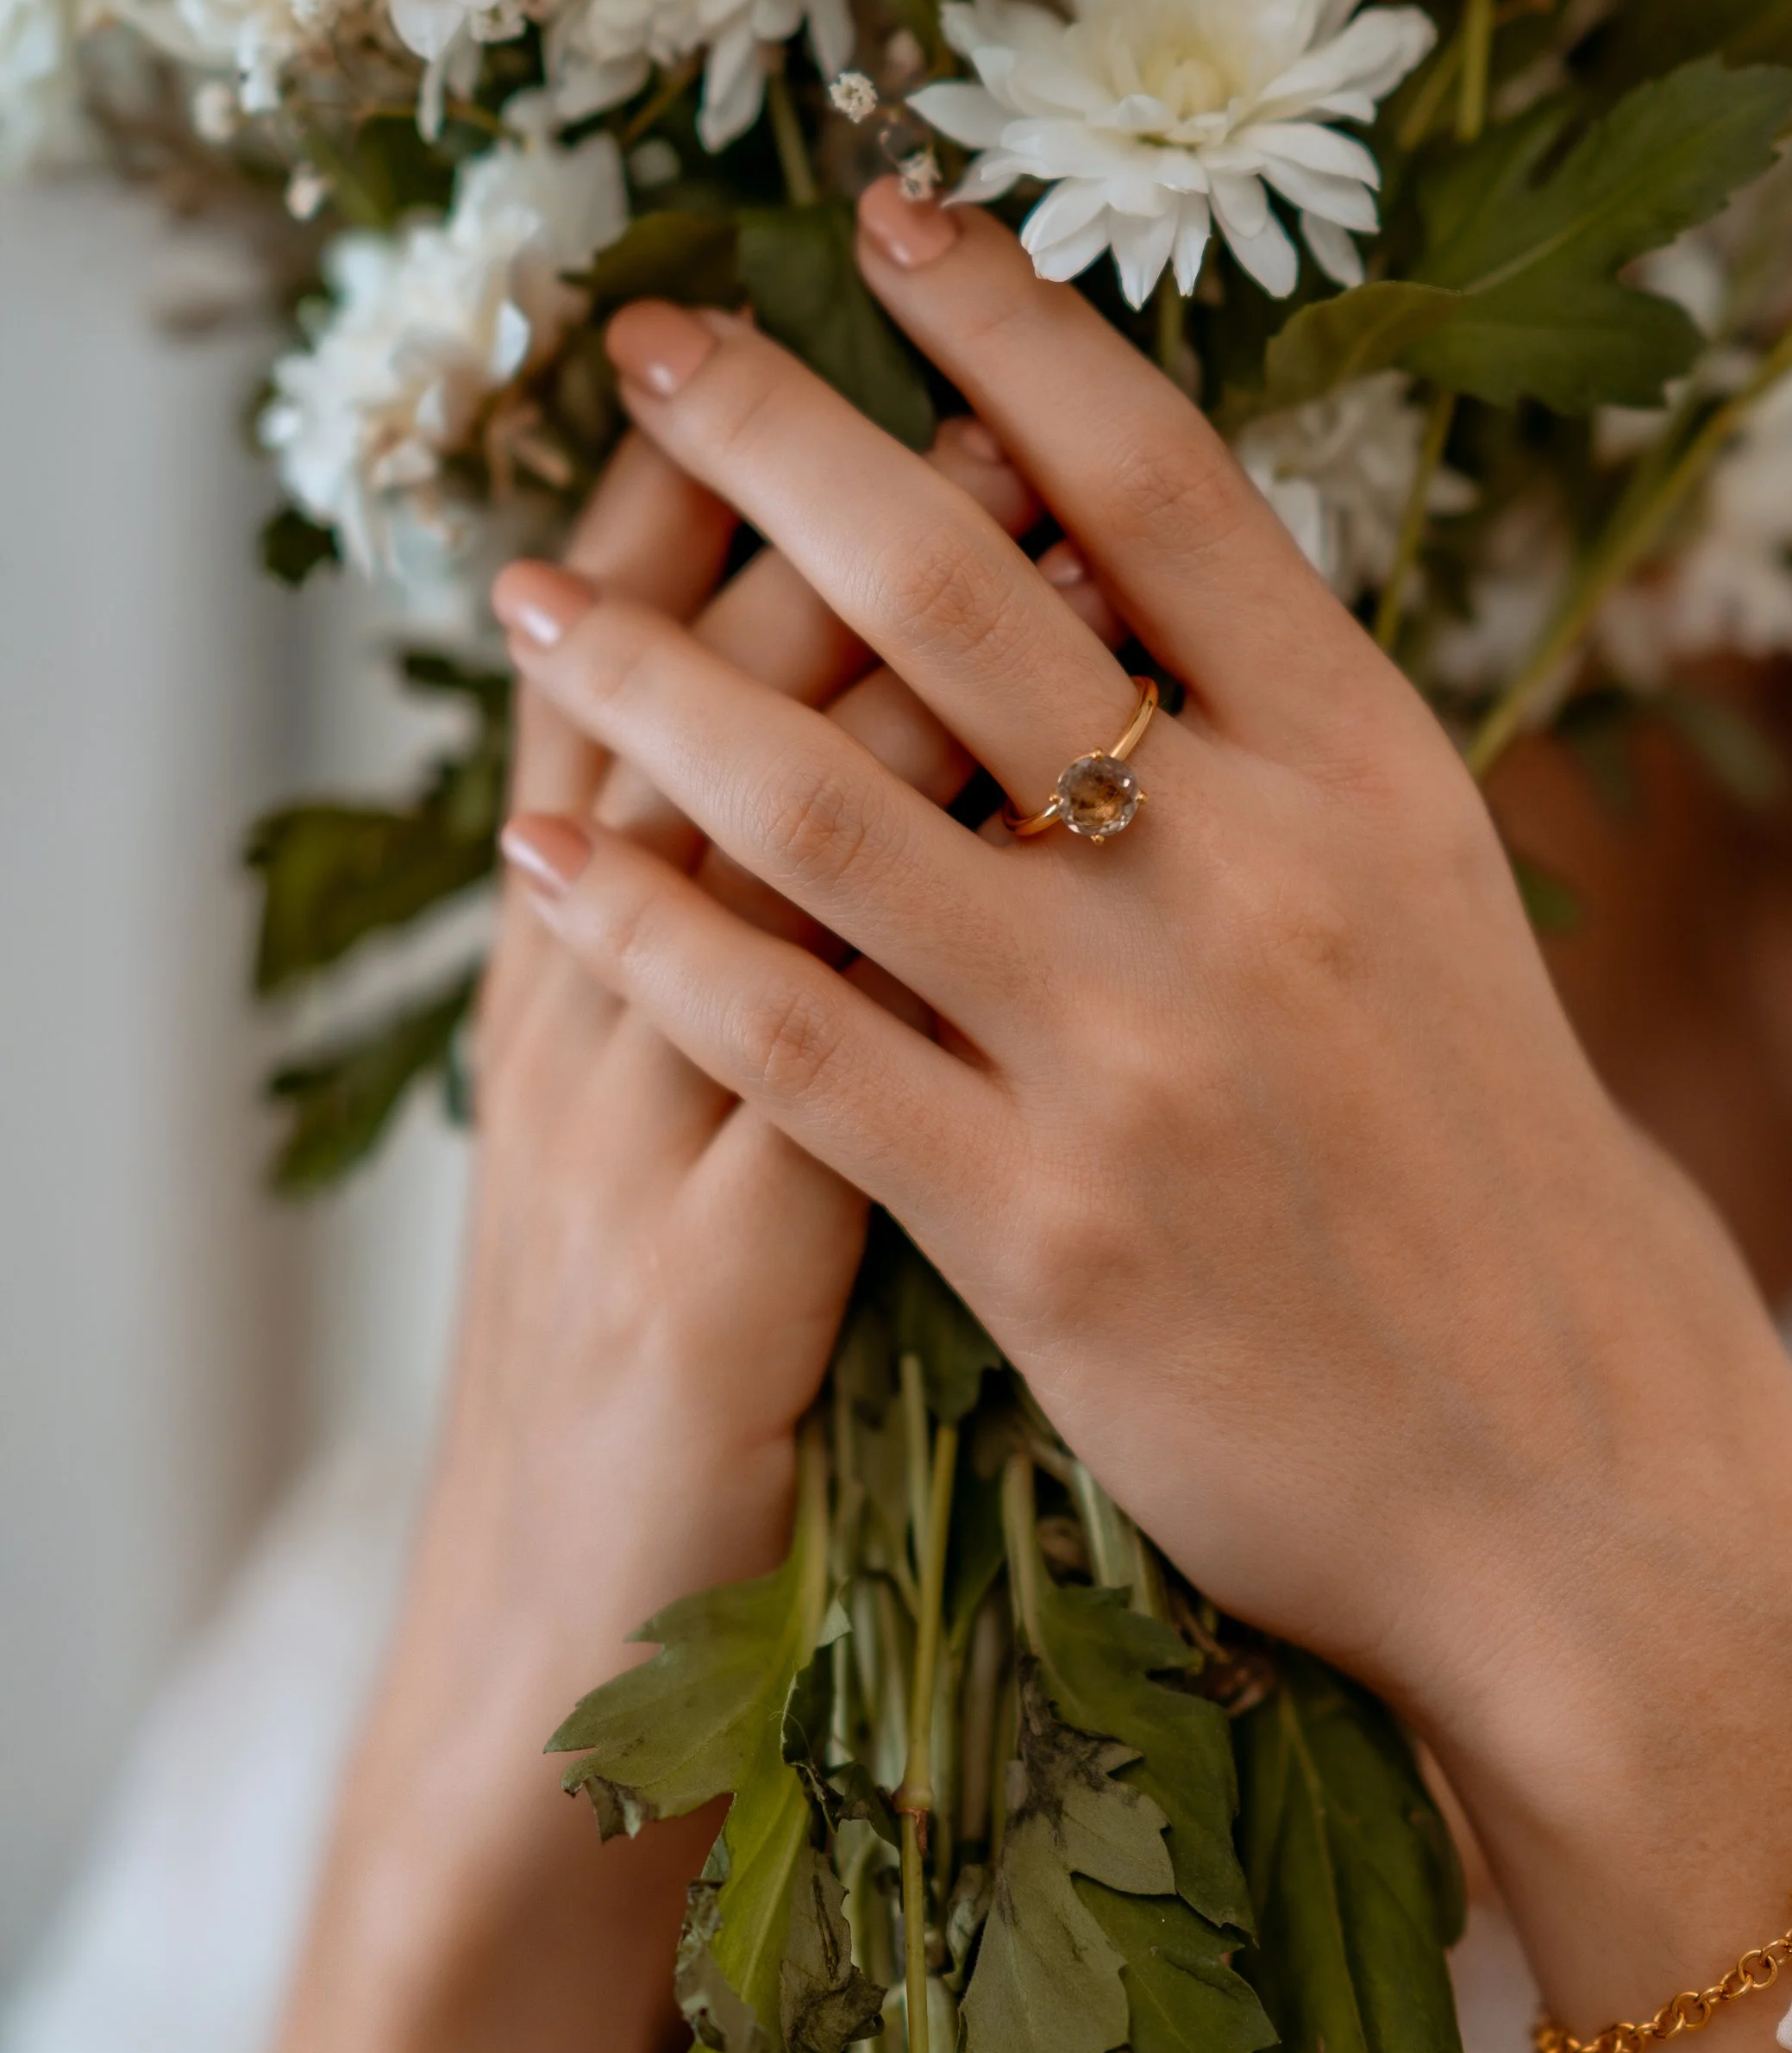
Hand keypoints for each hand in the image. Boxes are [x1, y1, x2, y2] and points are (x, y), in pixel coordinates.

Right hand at [235, 407, 1074, 2052]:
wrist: (540, 1710)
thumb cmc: (659, 1424)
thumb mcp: (683, 1173)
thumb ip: (760, 998)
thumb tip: (879, 823)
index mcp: (585, 1004)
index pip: (625, 696)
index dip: (713, 512)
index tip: (838, 342)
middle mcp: (584, 1045)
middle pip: (668, 723)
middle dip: (792, 521)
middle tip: (922, 344)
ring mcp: (631, 1169)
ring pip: (727, 862)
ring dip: (850, 676)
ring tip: (975, 504)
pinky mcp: (706, 1312)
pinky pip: (798, 1078)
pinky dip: (886, 936)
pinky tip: (991, 833)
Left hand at [495, 183, 1791, 2052]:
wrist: (1572, 1470)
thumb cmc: (1492, 1181)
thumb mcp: (1439, 912)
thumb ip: (1285, 750)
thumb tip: (1119, 590)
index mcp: (1368, 770)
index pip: (1158, 481)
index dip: (1003, 322)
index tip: (878, 213)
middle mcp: (1251, 874)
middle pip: (955, 589)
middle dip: (771, 437)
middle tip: (641, 345)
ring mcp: (1136, 1050)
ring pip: (826, 806)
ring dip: (647, 679)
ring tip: (526, 599)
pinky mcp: (1041, 1227)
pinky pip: (791, 1041)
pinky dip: (648, 934)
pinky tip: (543, 864)